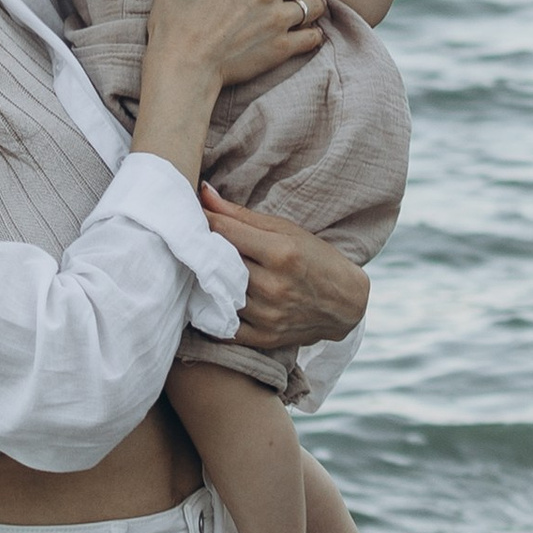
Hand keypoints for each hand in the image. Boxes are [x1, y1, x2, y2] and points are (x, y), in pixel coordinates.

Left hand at [199, 191, 371, 350]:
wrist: (345, 302)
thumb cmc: (315, 258)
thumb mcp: (285, 229)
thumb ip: (242, 215)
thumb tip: (205, 194)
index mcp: (281, 253)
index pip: (226, 232)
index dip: (203, 220)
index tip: (189, 214)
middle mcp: (274, 286)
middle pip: (218, 263)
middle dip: (201, 249)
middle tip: (188, 240)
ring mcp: (268, 315)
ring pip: (218, 294)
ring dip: (205, 280)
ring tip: (200, 268)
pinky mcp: (264, 338)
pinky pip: (224, 327)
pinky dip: (212, 313)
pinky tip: (211, 298)